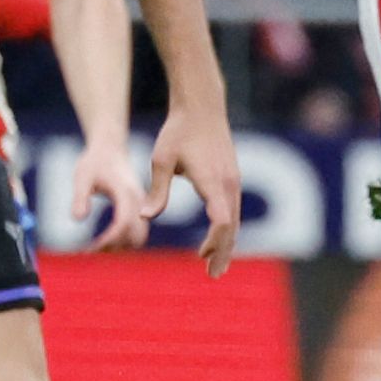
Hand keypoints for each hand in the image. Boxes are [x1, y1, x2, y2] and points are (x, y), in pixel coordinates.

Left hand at [64, 131, 151, 250]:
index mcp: (126, 193)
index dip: (108, 241)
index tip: (90, 250)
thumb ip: (80, 197)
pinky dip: (124, 242)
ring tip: (95, 251)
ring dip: (120, 248)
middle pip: (135, 236)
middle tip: (90, 254)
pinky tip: (103, 243)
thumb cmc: (94, 161)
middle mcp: (139, 202)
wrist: (110, 148)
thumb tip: (77, 219)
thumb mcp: (82, 176)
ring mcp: (142, 206)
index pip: (122, 224)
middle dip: (115, 249)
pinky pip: (137, 232)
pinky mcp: (140, 209)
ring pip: (139, 237)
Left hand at [151, 103, 244, 275]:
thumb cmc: (179, 130)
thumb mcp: (161, 159)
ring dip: (226, 242)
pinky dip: (227, 228)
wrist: (202, 105)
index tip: (203, 256)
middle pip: (232, 227)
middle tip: (213, 275)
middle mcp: (229, 183)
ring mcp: (234, 180)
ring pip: (235, 220)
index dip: (215, 241)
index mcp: (213, 181)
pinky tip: (216, 238)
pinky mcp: (233, 176)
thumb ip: (157, 191)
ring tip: (215, 264)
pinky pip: (233, 209)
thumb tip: (146, 218)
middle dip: (223, 252)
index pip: (221, 220)